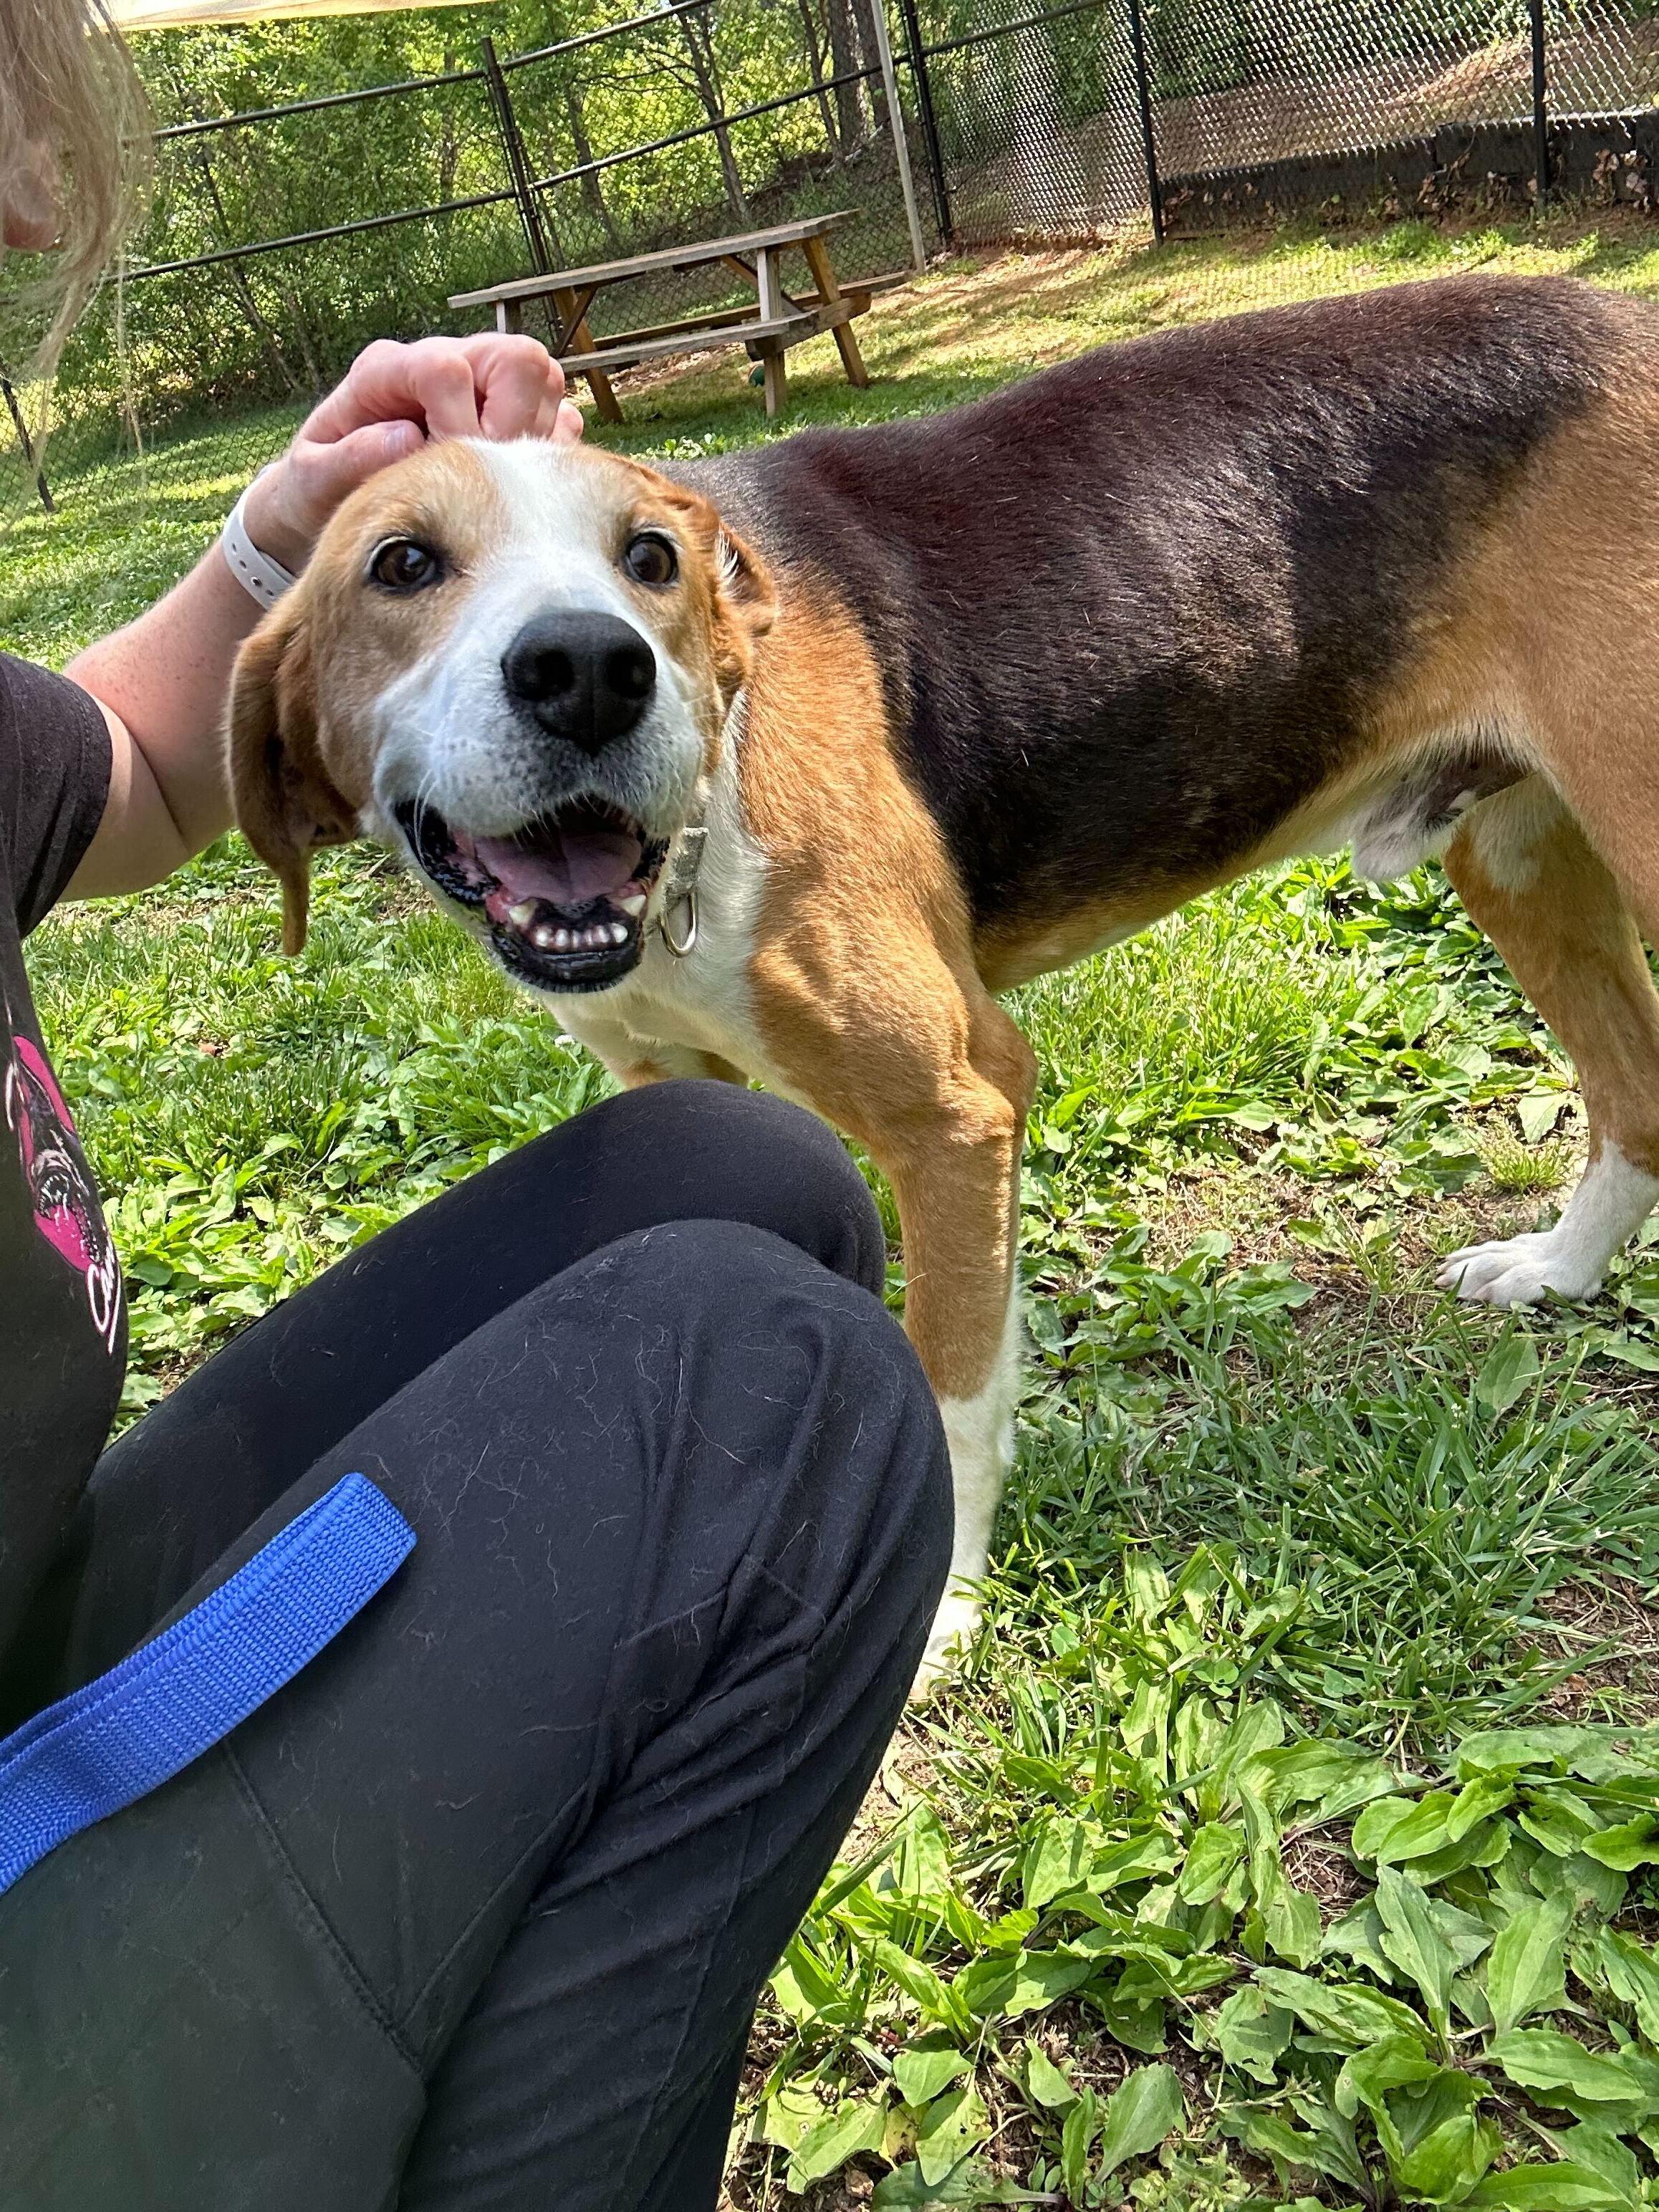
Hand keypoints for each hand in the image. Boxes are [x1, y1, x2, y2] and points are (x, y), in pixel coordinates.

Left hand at [242, 333, 583, 572]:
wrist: (328, 504)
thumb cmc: (315, 490)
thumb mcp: (310, 481)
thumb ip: (347, 460)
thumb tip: (406, 438)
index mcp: (388, 370)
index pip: (448, 369)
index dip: (459, 423)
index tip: (447, 468)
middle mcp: (441, 363)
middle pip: (517, 357)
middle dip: (514, 421)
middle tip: (487, 473)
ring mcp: (481, 387)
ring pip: (546, 380)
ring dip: (534, 436)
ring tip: (496, 480)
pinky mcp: (509, 416)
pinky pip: (558, 418)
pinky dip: (547, 452)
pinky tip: (513, 484)